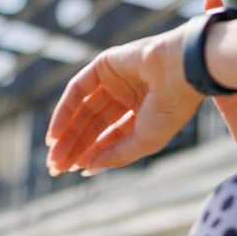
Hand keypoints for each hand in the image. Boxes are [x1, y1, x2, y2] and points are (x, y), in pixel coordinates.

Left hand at [44, 26, 204, 175]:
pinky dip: (63, 112)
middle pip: (93, 124)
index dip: (92, 153)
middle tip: (57, 168)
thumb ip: (116, 155)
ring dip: (66, 133)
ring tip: (54, 157)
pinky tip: (55, 134)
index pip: (111, 135)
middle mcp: (128, 94)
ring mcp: (115, 78)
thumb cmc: (170, 108)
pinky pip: (77, 90)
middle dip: (75, 146)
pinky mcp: (104, 64)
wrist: (182, 72)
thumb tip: (87, 168)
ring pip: (83, 109)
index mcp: (143, 112)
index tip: (74, 171)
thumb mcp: (144, 141)